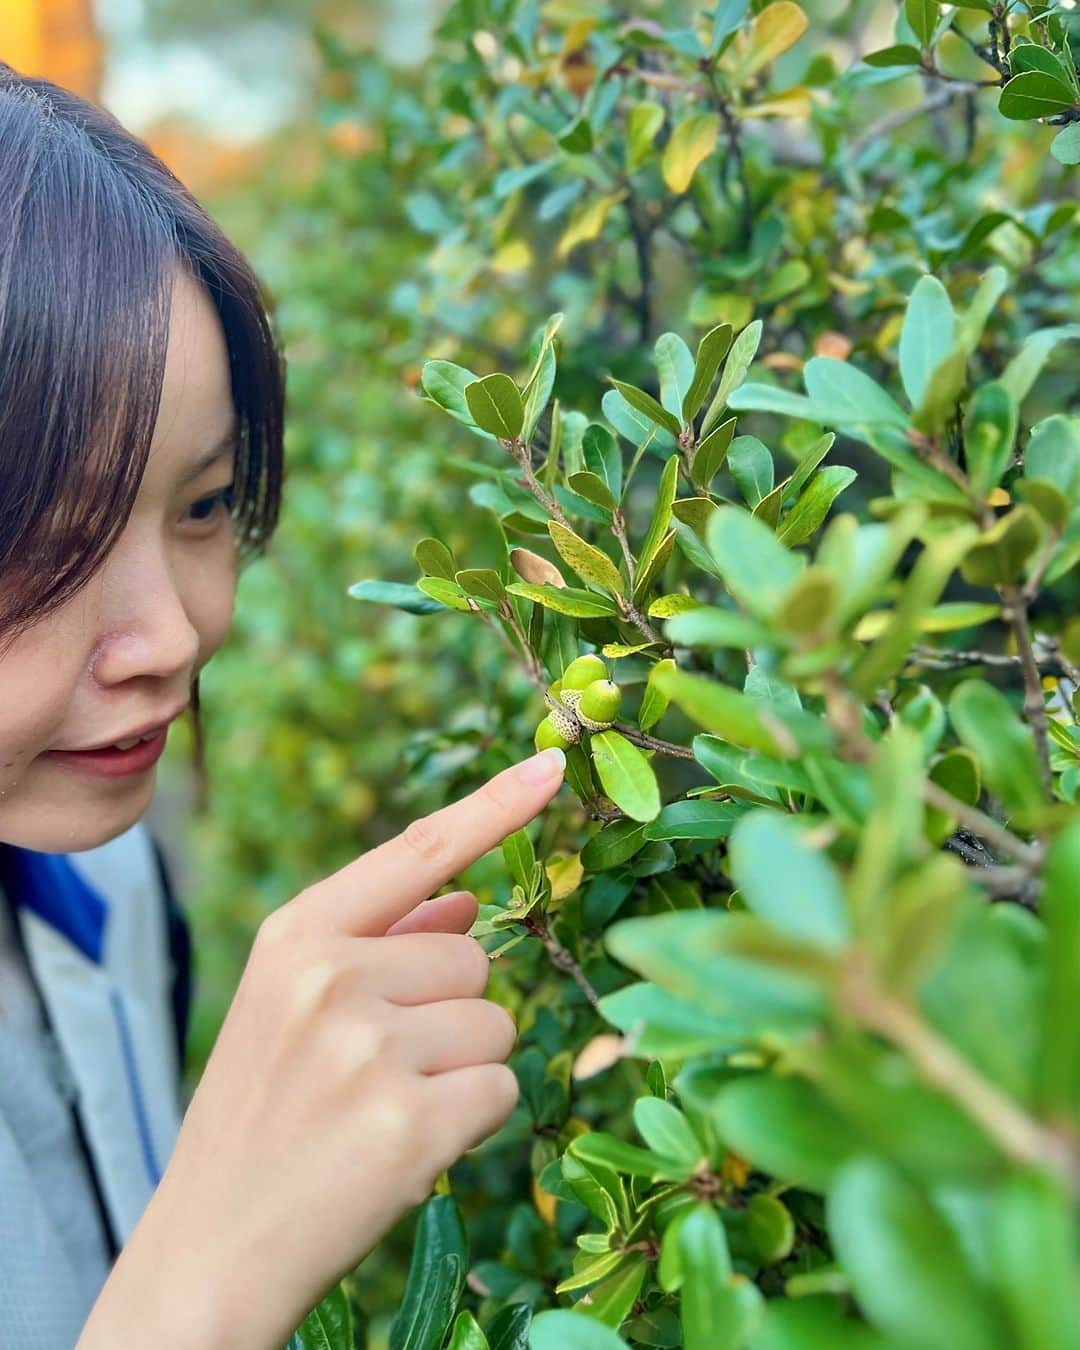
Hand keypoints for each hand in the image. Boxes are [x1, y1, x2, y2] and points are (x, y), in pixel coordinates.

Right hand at [78, 748, 565, 1349]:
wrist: (210, 1249)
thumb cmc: (262, 1117)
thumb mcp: (291, 1007)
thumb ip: (381, 941)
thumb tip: (467, 899)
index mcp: (297, 934)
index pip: (417, 850)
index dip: (493, 806)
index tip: (551, 764)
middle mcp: (331, 975)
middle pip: (476, 956)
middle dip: (451, 1012)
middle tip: (377, 1072)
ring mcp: (368, 1047)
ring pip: (497, 1022)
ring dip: (464, 1069)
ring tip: (382, 1109)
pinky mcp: (409, 1121)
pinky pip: (502, 1089)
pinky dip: (473, 1122)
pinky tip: (403, 1150)